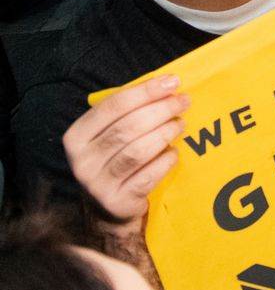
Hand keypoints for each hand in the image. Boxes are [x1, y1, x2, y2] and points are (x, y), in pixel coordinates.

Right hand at [63, 75, 187, 231]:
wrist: (108, 208)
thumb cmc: (115, 160)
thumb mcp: (109, 135)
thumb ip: (129, 112)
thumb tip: (166, 84)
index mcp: (76, 137)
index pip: (112, 106)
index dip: (145, 91)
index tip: (172, 81)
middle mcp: (82, 160)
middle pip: (128, 127)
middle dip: (161, 110)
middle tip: (183, 101)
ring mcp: (98, 183)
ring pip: (138, 151)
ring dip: (166, 132)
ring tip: (181, 124)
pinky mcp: (118, 201)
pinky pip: (149, 175)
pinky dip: (166, 160)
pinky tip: (174, 152)